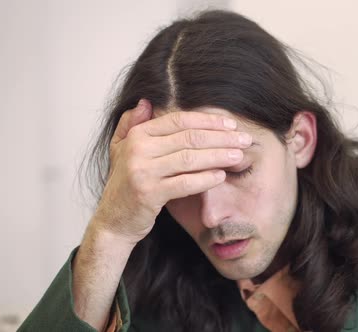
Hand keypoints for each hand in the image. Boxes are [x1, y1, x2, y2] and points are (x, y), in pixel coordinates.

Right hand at [91, 99, 251, 244]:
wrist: (113, 221)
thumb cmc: (125, 184)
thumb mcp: (121, 150)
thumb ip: (132, 124)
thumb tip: (147, 101)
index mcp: (137, 134)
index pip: (179, 120)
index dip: (208, 121)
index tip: (231, 124)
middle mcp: (138, 149)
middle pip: (189, 137)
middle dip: (221, 138)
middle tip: (244, 140)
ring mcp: (143, 171)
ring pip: (190, 158)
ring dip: (219, 156)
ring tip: (239, 156)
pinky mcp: (149, 193)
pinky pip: (185, 182)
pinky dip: (205, 179)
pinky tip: (221, 176)